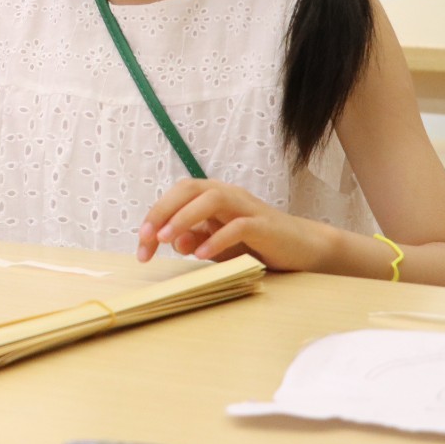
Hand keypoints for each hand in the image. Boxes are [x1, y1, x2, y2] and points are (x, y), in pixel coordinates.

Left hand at [137, 178, 331, 270]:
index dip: (155, 215)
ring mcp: (247, 207)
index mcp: (212, 196)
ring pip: (211, 199)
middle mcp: (227, 195)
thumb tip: (172, 241)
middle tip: (148, 237)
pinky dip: (217, 239)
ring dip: (185, 218)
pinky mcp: (265, 225)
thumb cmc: (256, 243)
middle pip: (189, 188)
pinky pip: (238, 226)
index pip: (176, 196)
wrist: (303, 248)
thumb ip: (196, 239)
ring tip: (168, 240)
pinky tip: (201, 255)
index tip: (141, 243)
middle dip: (163, 211)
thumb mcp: (219, 243)